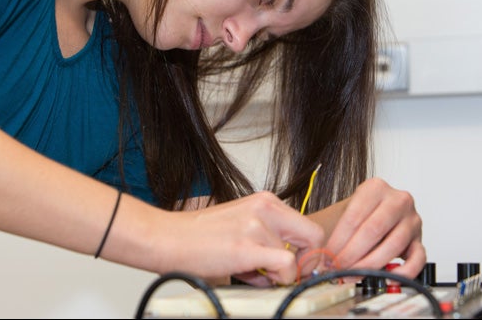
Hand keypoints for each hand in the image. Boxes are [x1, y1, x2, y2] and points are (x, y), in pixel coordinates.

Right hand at [158, 191, 324, 286]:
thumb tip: (294, 260)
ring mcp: (256, 225)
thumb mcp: (242, 224)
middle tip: (286, 272)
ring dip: (277, 273)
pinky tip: (254, 276)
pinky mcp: (247, 246)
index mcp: (264, 200)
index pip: (308, 225)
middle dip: (305, 261)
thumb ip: (269, 235)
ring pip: (295, 258)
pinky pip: (286, 267)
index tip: (298, 263)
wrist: (168, 238)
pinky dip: (277, 279)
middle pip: (313, 235)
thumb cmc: (199, 235)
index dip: (306, 250)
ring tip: (249, 270)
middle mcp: (264, 207)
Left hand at [323, 177, 424, 278]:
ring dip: (370, 264)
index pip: (354, 216)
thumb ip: (338, 228)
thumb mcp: (348, 209)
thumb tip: (323, 254)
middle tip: (339, 266)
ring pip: (393, 245)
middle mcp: (398, 201)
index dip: (339, 239)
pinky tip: (387, 277)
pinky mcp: (420, 239)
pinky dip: (403, 272)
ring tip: (354, 273)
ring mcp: (412, 220)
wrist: (378, 211)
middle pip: (373, 230)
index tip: (329, 254)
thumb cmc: (361, 212)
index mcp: (376, 188)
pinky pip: (418, 259)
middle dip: (352, 253)